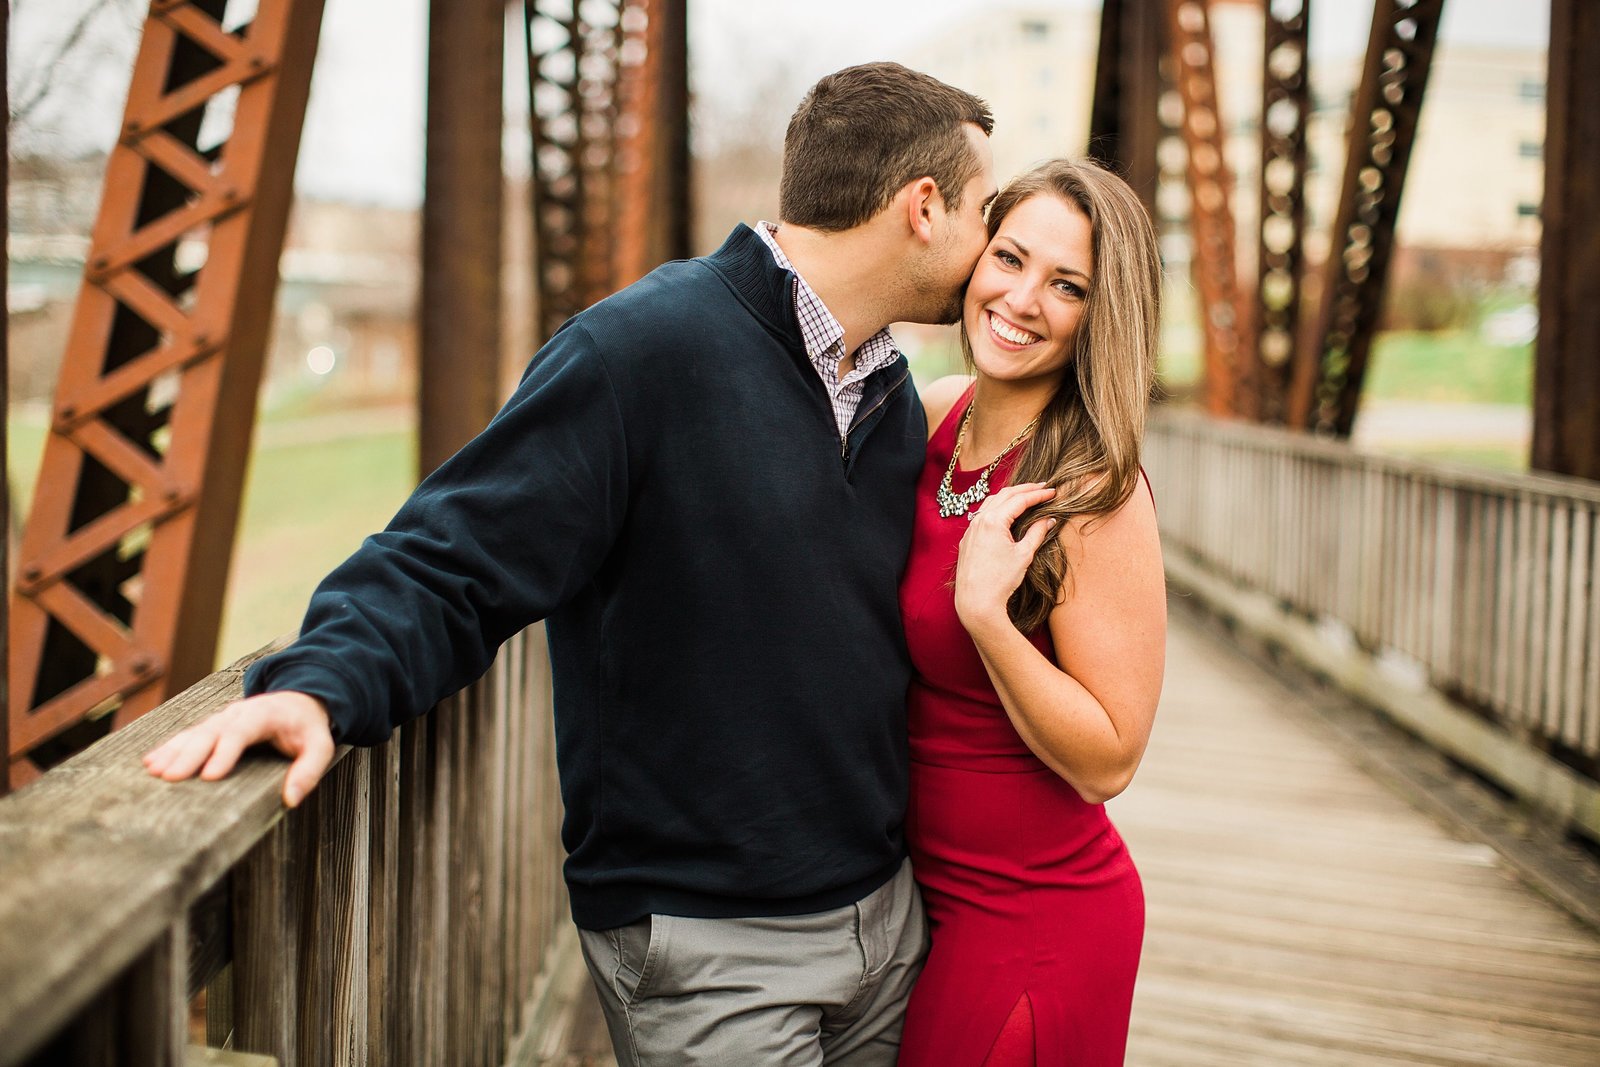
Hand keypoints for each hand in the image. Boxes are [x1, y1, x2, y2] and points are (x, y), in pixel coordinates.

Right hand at [142, 691, 335, 807]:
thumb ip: (309, 770)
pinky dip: (169, 747)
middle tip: (171, 778)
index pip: (242, 731)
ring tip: (154, 771)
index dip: (225, 752)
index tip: (210, 776)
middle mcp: (238, 713)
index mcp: (264, 714)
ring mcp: (223, 718)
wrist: (299, 701)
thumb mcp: (321, 746)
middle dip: (190, 755)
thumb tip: (291, 799)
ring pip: (194, 733)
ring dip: (173, 751)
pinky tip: (150, 761)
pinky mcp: (214, 726)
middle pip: (211, 732)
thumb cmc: (308, 728)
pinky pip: (188, 735)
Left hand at [953, 482, 1057, 631]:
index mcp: (994, 521)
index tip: (1052, 491)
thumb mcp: (1024, 554)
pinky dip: (996, 509)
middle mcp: (979, 520)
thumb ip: (1037, 533)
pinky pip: (982, 516)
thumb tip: (1049, 520)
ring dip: (1009, 497)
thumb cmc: (1001, 580)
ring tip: (1025, 495)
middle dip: (1024, 489)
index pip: (1019, 500)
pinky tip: (1004, 513)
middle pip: (1004, 495)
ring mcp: (970, 530)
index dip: (1038, 494)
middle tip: (1042, 487)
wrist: (976, 601)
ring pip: (990, 503)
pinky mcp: (967, 540)